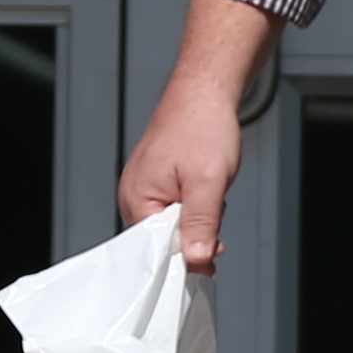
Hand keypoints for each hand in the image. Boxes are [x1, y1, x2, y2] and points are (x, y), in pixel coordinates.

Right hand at [119, 0, 282, 274]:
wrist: (207, 91)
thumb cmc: (202, 127)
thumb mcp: (208, 183)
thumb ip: (201, 224)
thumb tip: (196, 261)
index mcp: (138, 200)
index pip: (155, 250)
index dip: (184, 257)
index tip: (209, 260)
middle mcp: (136, 196)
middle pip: (166, 240)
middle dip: (195, 236)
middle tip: (216, 216)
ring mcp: (148, 188)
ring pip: (177, 224)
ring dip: (201, 219)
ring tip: (212, 193)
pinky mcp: (161, 181)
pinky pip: (179, 208)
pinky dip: (199, 206)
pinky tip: (210, 190)